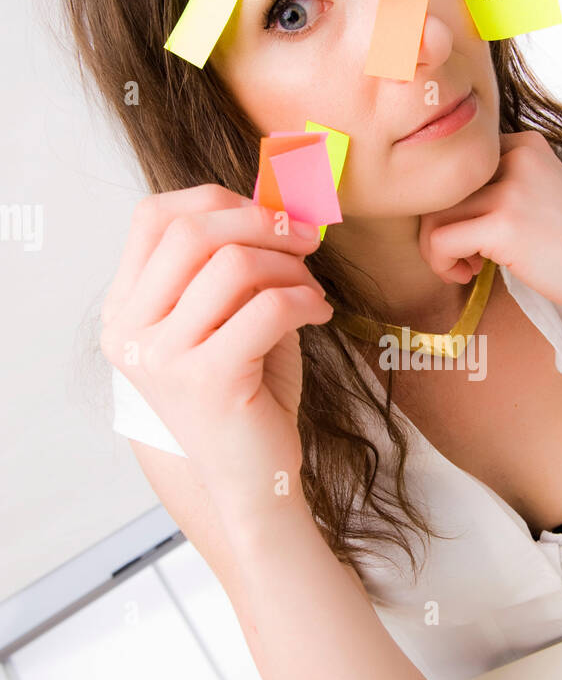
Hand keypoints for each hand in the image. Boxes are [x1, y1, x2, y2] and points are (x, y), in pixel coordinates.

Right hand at [100, 184, 332, 521]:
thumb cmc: (248, 395)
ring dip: (290, 267)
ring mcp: (161, 358)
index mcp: (124, 311)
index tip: (268, 215)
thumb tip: (276, 198)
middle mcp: (130, 333)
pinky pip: (268, 307)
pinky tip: (319, 316)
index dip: (217, 199)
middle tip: (307, 239)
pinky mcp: (207, 380)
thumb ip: (235, 263)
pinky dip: (305, 301)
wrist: (255, 481)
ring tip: (312, 291)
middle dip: (262, 223)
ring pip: (234, 265)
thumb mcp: (229, 318)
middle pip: (192, 231)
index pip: (154, 218)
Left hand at [416, 130, 561, 319]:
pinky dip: (443, 264)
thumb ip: (500, 186)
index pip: (457, 167)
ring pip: (432, 215)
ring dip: (437, 249)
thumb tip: (435, 204)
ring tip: (467, 267)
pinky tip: (468, 275)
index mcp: (525, 145)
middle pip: (440, 188)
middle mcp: (516, 156)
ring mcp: (510, 189)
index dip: (453, 205)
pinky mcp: (503, 224)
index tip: (473, 236)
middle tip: (466, 257)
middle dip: (440, 227)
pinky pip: (439, 241)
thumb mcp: (540, 194)